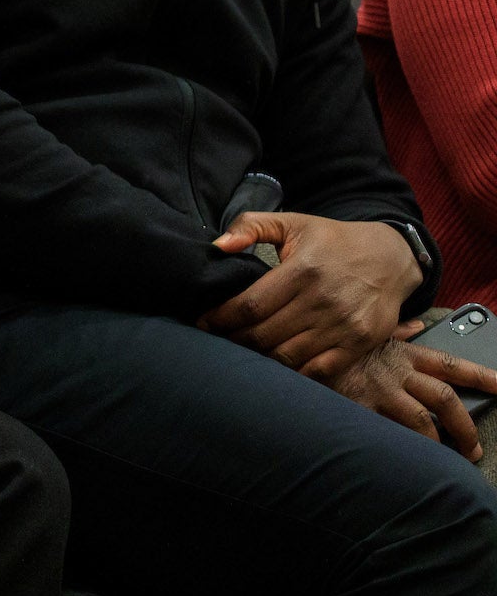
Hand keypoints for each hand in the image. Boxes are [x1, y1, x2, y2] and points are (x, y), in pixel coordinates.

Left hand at [201, 213, 420, 378]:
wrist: (391, 257)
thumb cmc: (333, 240)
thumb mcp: (293, 222)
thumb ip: (251, 225)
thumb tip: (218, 246)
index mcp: (303, 270)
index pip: (251, 305)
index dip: (222, 318)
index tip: (204, 323)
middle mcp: (323, 301)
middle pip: (265, 335)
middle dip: (235, 340)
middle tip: (219, 340)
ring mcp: (344, 325)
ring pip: (288, 355)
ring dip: (260, 358)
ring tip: (243, 352)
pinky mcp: (360, 343)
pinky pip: (319, 370)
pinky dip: (294, 372)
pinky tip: (277, 366)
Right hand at [324, 338, 496, 458]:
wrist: (290, 349)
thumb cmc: (329, 343)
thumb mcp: (364, 332)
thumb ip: (395, 333)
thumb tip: (417, 328)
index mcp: (401, 353)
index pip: (450, 364)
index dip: (481, 375)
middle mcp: (395, 373)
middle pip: (445, 398)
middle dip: (466, 427)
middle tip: (475, 449)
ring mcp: (378, 392)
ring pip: (424, 423)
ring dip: (441, 446)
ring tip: (449, 463)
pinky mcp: (358, 409)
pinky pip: (390, 435)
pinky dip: (405, 451)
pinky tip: (413, 464)